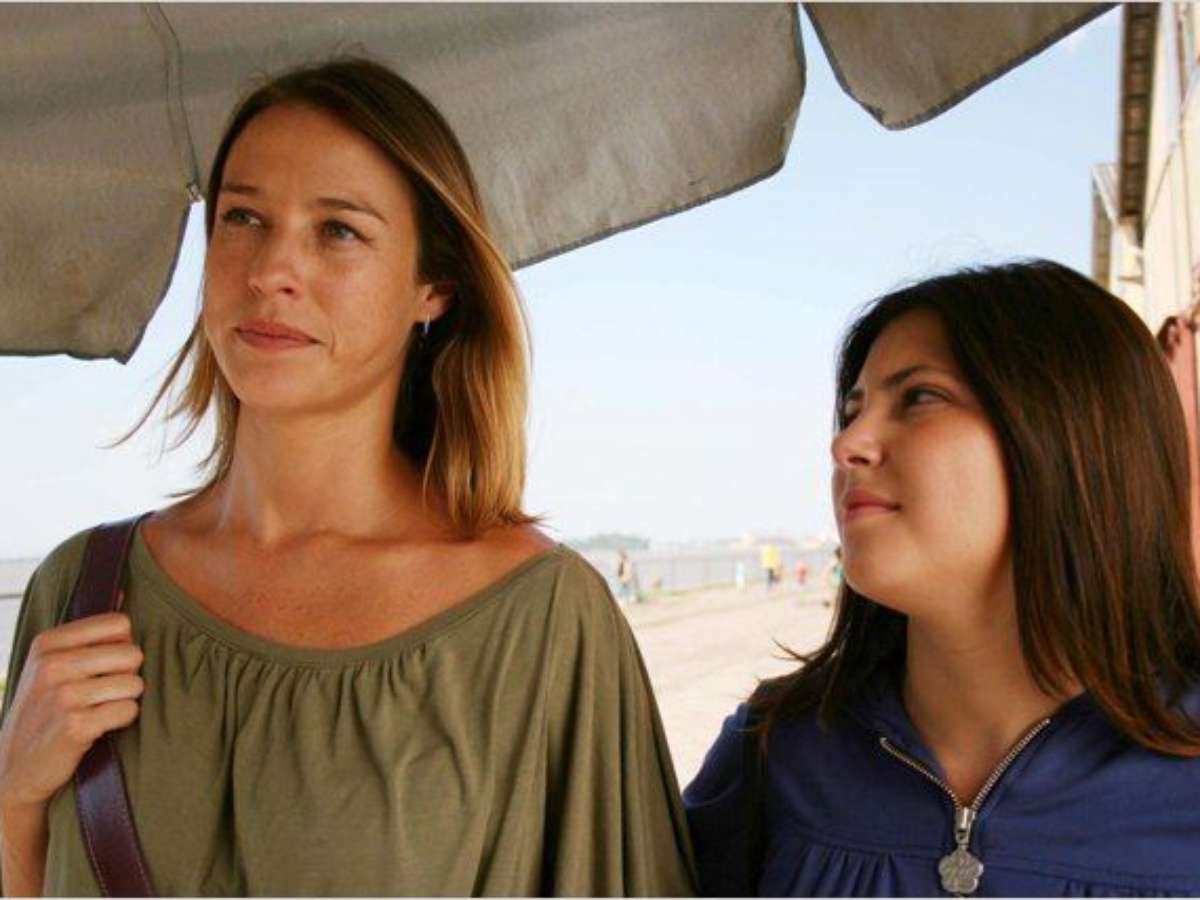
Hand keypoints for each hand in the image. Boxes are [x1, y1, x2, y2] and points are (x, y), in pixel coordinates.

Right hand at [0, 613, 143, 813]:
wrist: (14, 767)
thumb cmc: (43, 710)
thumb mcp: (49, 664)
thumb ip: (84, 633)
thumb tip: (121, 590)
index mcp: (48, 643)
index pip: (119, 624)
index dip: (121, 646)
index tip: (102, 665)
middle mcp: (54, 665)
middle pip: (133, 653)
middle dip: (126, 675)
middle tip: (101, 693)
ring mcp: (64, 696)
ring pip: (135, 683)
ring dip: (124, 700)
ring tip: (98, 710)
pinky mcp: (76, 726)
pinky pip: (129, 710)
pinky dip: (121, 720)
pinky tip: (98, 727)